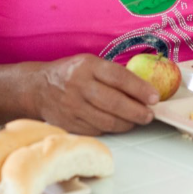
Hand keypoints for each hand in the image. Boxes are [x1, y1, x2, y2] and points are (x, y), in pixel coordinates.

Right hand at [32, 54, 156, 134]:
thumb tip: (144, 88)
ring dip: (127, 123)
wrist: (38, 88)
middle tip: (149, 114)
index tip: (154, 97)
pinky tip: (119, 124)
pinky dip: (111, 129)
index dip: (139, 88)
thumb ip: (112, 74)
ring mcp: (72, 107)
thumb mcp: (89, 63)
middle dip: (137, 111)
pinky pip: (96, 130)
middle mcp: (79, 86)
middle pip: (114, 103)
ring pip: (107, 121)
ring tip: (137, 120)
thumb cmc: (71, 73)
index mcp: (87, 66)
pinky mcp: (69, 124)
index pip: (119, 77)